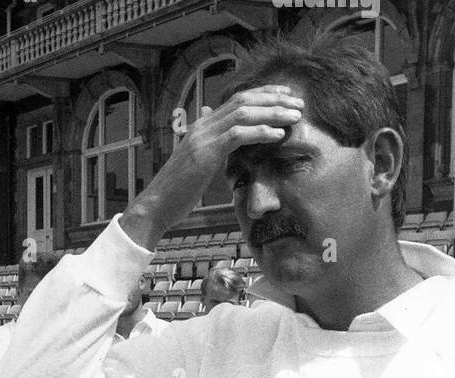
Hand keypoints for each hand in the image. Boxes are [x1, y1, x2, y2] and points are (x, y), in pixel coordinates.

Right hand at [120, 86, 303, 249]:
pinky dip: (260, 132)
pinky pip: (237, 135)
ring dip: (273, 112)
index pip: (237, 99)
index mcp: (202, 125)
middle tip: (298, 101)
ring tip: (295, 115)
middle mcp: (203, 125)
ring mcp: (203, 137)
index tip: (286, 95)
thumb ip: (207, 140)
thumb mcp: (194, 160)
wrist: (156, 206)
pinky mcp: (206, 154)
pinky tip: (277, 134)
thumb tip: (208, 118)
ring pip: (243, 113)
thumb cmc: (177, 190)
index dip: (264, 93)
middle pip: (243, 99)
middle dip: (274, 98)